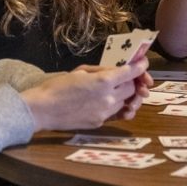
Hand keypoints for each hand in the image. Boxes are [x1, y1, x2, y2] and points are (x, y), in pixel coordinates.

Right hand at [20, 57, 148, 130]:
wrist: (43, 110)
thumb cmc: (57, 87)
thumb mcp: (79, 72)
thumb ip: (101, 71)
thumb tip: (115, 71)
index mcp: (103, 81)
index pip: (131, 73)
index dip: (140, 66)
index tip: (143, 62)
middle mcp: (109, 98)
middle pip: (131, 89)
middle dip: (133, 81)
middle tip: (131, 77)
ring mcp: (105, 113)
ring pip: (125, 102)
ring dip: (126, 95)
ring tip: (122, 90)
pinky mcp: (100, 123)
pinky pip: (115, 113)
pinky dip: (117, 106)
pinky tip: (112, 101)